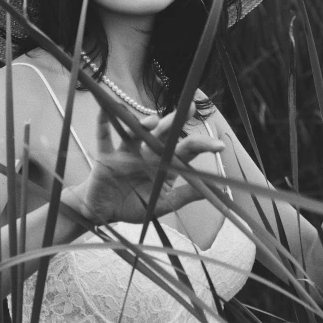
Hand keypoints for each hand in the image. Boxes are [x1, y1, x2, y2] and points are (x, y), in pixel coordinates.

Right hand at [64, 104, 224, 223]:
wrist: (105, 214)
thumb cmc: (134, 207)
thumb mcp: (163, 204)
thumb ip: (186, 195)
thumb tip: (217, 189)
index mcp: (164, 164)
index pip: (186, 150)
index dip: (202, 145)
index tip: (219, 145)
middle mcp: (147, 153)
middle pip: (163, 134)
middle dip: (176, 121)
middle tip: (190, 108)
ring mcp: (126, 152)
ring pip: (136, 132)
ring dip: (143, 123)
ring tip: (152, 122)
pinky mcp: (106, 156)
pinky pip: (104, 137)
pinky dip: (103, 123)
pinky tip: (106, 110)